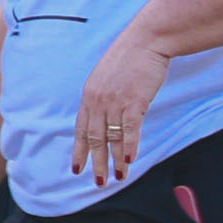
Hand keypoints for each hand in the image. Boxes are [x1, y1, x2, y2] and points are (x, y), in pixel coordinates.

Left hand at [72, 28, 169, 186]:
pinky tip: (130, 161)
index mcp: (89, 96)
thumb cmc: (130, 58)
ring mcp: (114, 101)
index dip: (78, 151)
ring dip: (115, 160)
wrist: (146, 40)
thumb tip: (105, 114)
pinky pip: (130, 129)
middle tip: (97, 182)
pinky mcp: (134, 101)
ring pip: (112, 137)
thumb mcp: (107, 78)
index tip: (76, 169)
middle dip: (96, 162)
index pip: (80, 129)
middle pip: (94, 138)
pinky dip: (130, 146)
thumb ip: (103, 97)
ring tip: (117, 178)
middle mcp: (97, 101)